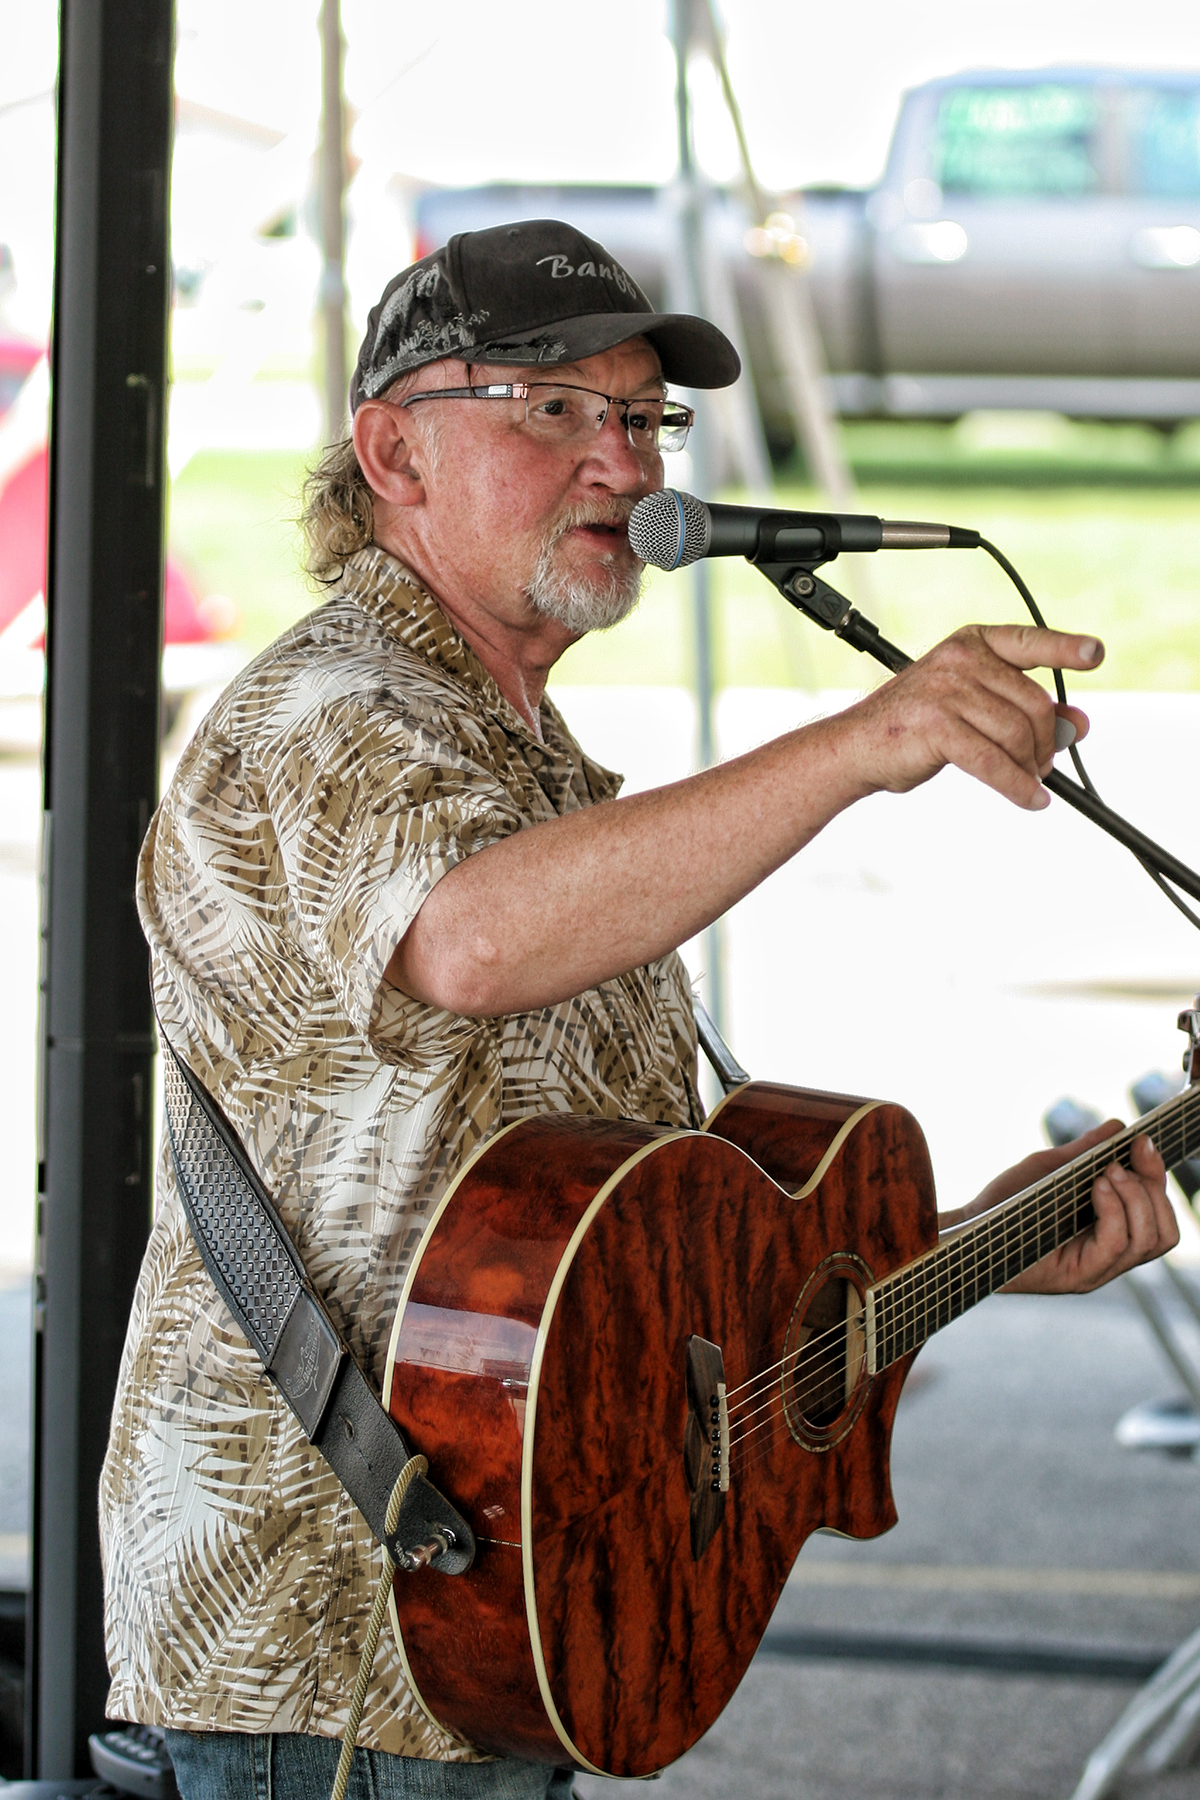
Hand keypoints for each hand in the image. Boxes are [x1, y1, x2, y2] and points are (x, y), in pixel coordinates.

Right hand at [840, 623, 1099, 810]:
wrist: (857, 747)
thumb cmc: (918, 725)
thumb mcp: (974, 705)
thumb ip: (1025, 708)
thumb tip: (1078, 725)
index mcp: (971, 644)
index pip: (1029, 641)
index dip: (1066, 647)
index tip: (1095, 654)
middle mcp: (960, 660)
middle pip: (1032, 702)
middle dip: (1047, 741)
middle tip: (1045, 764)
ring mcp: (946, 691)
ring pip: (1016, 735)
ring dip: (1030, 766)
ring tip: (1029, 780)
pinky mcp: (937, 727)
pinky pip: (993, 763)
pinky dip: (1017, 786)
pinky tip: (1029, 799)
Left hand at [942, 1121, 1176, 1293]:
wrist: (964, 1229)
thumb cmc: (1005, 1204)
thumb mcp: (1050, 1170)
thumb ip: (1085, 1152)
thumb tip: (1117, 1128)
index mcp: (1110, 1234)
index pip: (1159, 1216)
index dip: (1158, 1178)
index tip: (1143, 1141)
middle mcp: (1109, 1258)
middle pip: (1164, 1233)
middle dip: (1153, 1189)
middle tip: (1122, 1161)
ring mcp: (1096, 1270)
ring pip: (1148, 1240)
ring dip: (1135, 1197)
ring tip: (1106, 1173)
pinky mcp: (1077, 1276)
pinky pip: (1115, 1245)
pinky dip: (1114, 1210)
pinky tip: (1097, 1186)